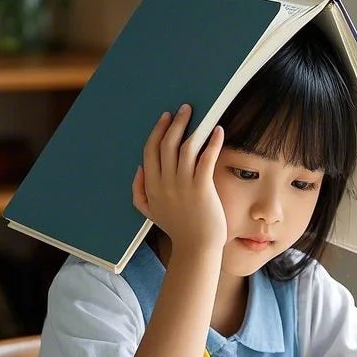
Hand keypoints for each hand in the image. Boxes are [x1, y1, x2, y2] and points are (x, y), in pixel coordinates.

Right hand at [132, 105, 226, 254]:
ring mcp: (183, 185)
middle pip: (166, 144)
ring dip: (190, 127)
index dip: (158, 131)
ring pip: (184, 147)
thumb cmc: (177, 229)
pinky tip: (218, 131)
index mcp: (151, 186)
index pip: (150, 151)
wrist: (196, 247)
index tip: (165, 118)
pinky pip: (206, 158)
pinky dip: (212, 142)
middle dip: (173, 123)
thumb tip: (139, 169)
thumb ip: (139, 191)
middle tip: (183, 109)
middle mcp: (165, 183)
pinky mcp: (201, 188)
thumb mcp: (149, 212)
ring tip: (198, 115)